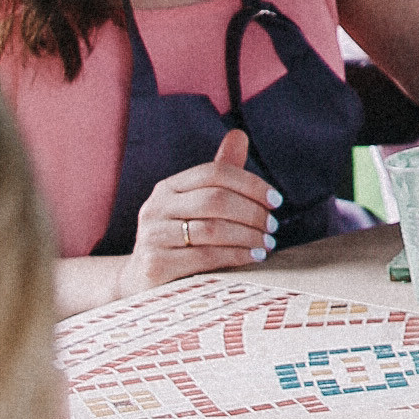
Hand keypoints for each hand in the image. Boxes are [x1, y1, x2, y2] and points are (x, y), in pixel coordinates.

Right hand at [127, 127, 277, 285]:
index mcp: (168, 187)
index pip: (214, 173)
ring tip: (266, 244)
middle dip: (252, 212)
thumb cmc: (178, 241)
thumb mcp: (196, 206)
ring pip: (212, 229)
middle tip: (273, 226)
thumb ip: (219, 174)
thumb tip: (239, 135)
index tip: (276, 200)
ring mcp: (152, 236)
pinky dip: (235, 256)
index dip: (250, 184)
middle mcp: (156, 207)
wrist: (142, 283)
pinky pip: (204, 257)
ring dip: (248, 236)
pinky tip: (252, 257)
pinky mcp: (154, 265)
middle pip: (215, 199)